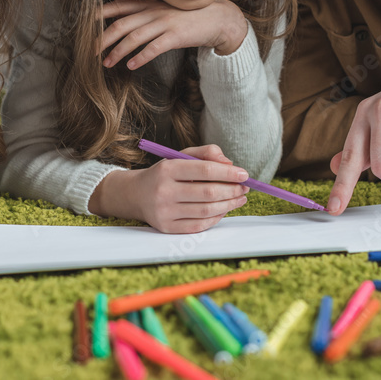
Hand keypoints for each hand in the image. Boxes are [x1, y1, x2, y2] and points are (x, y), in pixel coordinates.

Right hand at [88, 144, 250, 232]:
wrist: (135, 194)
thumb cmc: (164, 174)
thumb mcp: (180, 156)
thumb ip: (206, 154)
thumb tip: (230, 165)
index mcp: (167, 169)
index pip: (204, 170)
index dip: (228, 173)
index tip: (244, 174)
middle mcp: (163, 191)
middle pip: (208, 192)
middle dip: (232, 190)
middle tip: (245, 188)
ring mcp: (164, 212)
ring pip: (206, 211)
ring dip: (228, 205)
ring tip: (239, 198)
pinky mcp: (166, 228)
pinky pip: (199, 226)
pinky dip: (216, 218)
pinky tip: (224, 210)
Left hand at [100, 0, 248, 69]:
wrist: (217, 18)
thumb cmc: (188, 17)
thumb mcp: (164, 10)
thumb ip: (146, 14)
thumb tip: (124, 24)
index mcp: (149, 5)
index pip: (120, 6)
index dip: (101, 13)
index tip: (85, 22)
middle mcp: (154, 12)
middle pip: (121, 24)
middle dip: (103, 38)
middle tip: (91, 51)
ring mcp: (164, 23)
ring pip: (134, 37)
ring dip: (118, 51)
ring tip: (107, 63)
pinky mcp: (176, 36)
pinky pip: (154, 47)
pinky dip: (141, 57)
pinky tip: (131, 65)